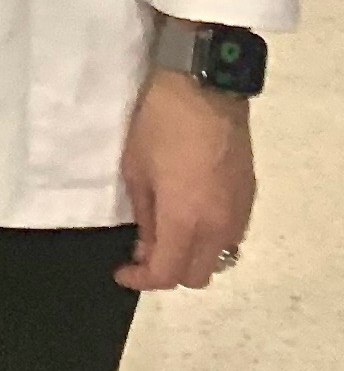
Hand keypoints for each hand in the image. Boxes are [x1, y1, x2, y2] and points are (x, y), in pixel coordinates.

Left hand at [115, 69, 255, 290]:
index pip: (168, 274)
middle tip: (142, 250)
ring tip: (166, 232)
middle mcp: (219, 226)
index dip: (142, 280)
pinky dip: (209, 237)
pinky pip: (230, 235)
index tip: (122, 271)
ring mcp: (239, 212)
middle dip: (168, 272)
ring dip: (191, 255)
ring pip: (218, 257)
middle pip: (197, 275)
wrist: (205, 90)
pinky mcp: (249, 197)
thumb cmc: (159, 126)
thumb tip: (147, 246)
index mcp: (186, 220)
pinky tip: (190, 216)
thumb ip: (145, 217)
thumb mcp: (135, 170)